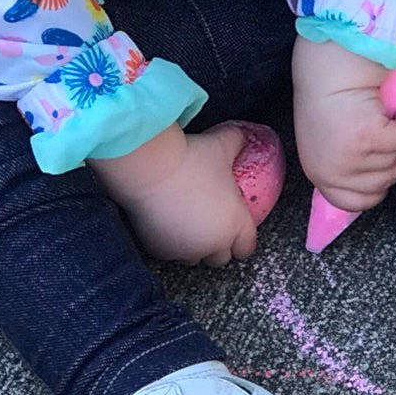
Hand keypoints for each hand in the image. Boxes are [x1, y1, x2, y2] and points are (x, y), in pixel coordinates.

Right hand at [90, 122, 257, 267]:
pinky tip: (166, 223)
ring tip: (187, 226)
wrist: (148, 169)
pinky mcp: (159, 250)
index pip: (246, 247)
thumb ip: (237, 142)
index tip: (236, 229)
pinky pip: (169, 253)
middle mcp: (212, 244)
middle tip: (211, 225)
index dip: (242, 239)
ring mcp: (184, 251)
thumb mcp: (222, 145)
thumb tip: (243, 136)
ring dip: (194, 247)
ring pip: (194, 258)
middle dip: (218, 246)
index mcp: (235, 225)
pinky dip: (170, 242)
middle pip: (221, 258)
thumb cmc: (191, 158)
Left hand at [292, 36, 395, 212]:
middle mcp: (332, 172)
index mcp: (321, 175)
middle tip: (395, 133)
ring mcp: (349, 158)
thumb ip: (347, 166)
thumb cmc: (330, 100)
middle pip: (386, 182)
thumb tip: (383, 181)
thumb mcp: (329, 143)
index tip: (387, 164)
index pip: (356, 203)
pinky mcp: (366, 138)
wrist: (327, 68)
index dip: (379, 186)